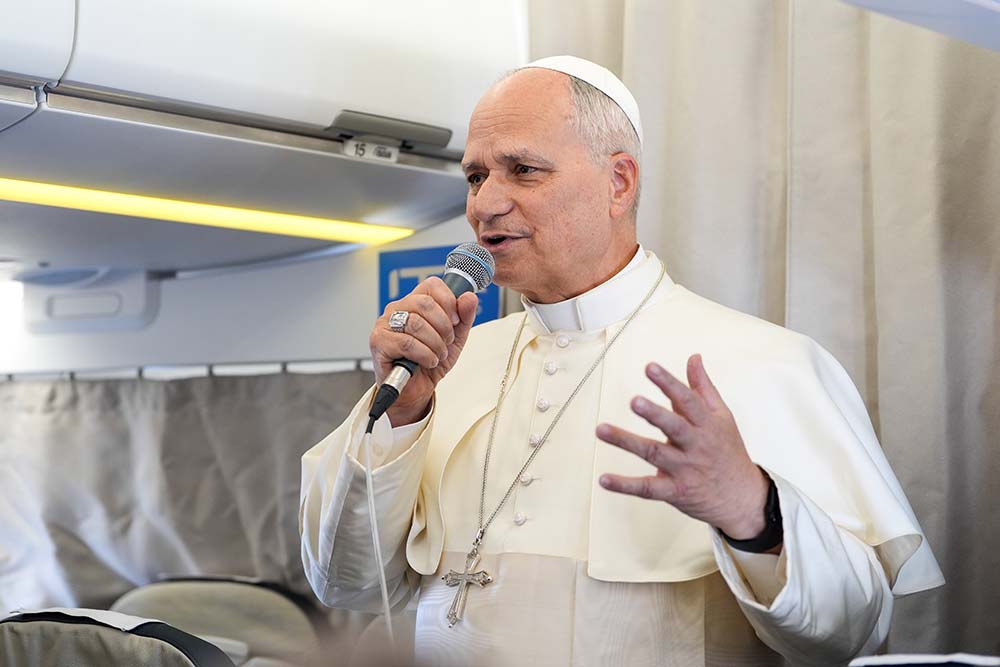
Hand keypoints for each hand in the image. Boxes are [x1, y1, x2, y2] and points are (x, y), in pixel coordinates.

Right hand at [369, 277, 478, 424]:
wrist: (415, 389)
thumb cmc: (430, 361)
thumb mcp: (455, 338)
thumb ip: (464, 317)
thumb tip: (469, 296)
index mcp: (414, 302)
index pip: (431, 285)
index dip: (448, 301)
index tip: (455, 320)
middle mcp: (397, 309)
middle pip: (424, 303)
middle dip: (444, 326)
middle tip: (446, 342)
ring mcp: (385, 324)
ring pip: (416, 323)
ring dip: (435, 344)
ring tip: (437, 355)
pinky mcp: (378, 341)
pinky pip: (407, 343)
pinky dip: (424, 354)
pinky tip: (427, 361)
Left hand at [596, 354, 771, 541]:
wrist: (743, 498)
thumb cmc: (727, 451)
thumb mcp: (722, 417)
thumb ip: (703, 388)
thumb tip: (693, 357)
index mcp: (707, 424)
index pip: (688, 401)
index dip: (669, 383)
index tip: (650, 367)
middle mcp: (695, 446)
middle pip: (674, 427)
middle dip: (654, 414)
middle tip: (634, 401)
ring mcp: (685, 469)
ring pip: (654, 453)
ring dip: (627, 441)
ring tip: (601, 429)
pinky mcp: (675, 491)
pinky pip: (648, 488)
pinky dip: (625, 485)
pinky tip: (604, 479)